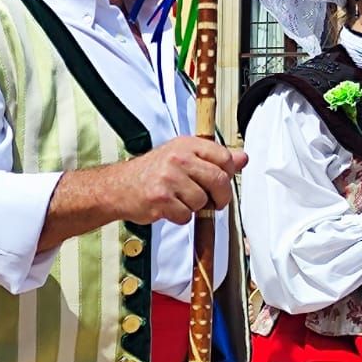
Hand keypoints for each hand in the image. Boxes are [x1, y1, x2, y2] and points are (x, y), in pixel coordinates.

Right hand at [109, 137, 246, 225]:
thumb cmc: (151, 172)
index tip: (220, 180)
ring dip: (194, 207)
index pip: (224, 157)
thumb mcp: (183, 156)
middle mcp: (178, 158)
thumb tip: (243, 158)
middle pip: (219, 180)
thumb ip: (213, 157)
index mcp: (186, 144)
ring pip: (202, 201)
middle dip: (219, 196)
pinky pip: (186, 215)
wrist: (118, 187)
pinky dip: (179, 216)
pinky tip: (169, 208)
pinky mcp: (161, 199)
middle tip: (212, 201)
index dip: (227, 173)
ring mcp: (169, 178)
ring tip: (179, 200)